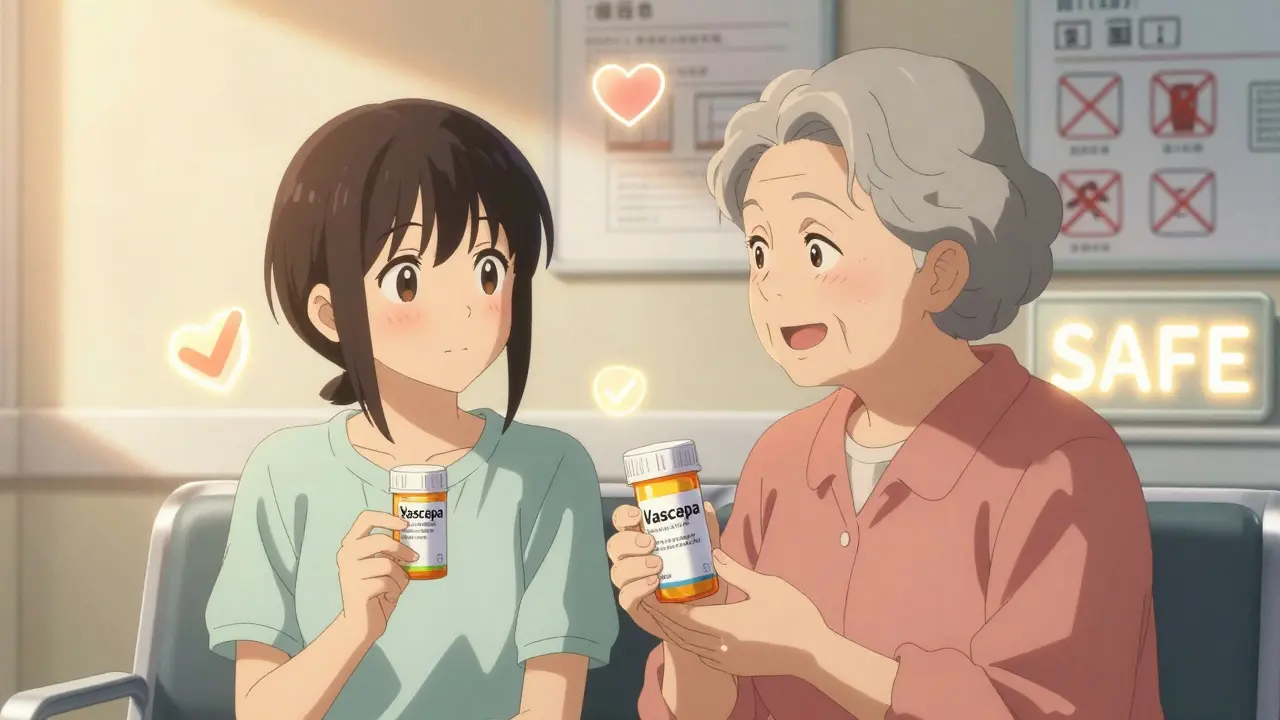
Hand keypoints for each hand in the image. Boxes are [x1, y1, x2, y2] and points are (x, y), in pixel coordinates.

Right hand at [335, 510, 416, 644]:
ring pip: (387, 564)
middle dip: (403, 550)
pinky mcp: (356, 589)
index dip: (387, 518)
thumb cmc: (375, 592)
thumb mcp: (382, 567)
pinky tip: (388, 596)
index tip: (405, 524)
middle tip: (414, 558)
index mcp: (350, 545)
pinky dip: (395, 590)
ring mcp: (349, 572)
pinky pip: (387, 583)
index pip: (365, 519)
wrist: (360, 624)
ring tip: (396, 586)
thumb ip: (391, 553)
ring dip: (400, 577)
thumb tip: (415, 540)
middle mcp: (346, 555)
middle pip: (381, 540)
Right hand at [605, 502, 726, 641]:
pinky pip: (625, 597)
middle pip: (615, 545)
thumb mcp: (708, 553)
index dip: (623, 516)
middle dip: (629, 541)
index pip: (622, 523)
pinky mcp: (636, 606)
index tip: (638, 515)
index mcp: (644, 542)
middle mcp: (633, 561)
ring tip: (658, 565)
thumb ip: (707, 531)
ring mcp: (632, 584)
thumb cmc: (702, 581)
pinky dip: (637, 588)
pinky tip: (653, 583)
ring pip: (617, 571)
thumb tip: (705, 506)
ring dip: (635, 565)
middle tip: (651, 543)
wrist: (707, 618)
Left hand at [656, 549, 829, 677]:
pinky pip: (703, 655)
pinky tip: (689, 633)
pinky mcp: (734, 666)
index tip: (649, 594)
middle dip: (662, 619)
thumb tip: (713, 552)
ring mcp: (727, 659)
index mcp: (725, 623)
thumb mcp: (765, 586)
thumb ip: (734, 571)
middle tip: (647, 602)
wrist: (813, 653)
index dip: (662, 607)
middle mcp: (720, 645)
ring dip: (674, 631)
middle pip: (681, 633)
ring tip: (661, 616)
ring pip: (690, 646)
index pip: (683, 617)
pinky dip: (690, 643)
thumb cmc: (793, 615)